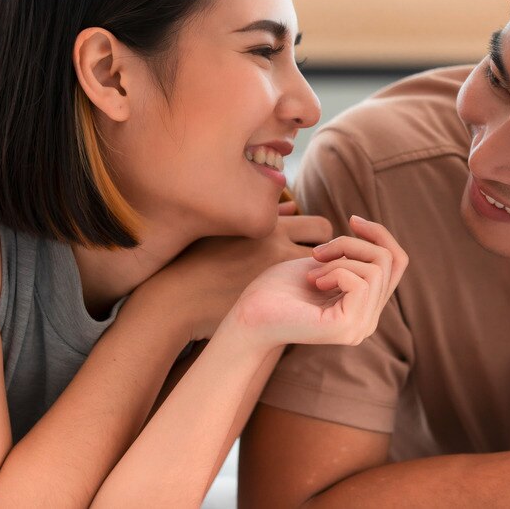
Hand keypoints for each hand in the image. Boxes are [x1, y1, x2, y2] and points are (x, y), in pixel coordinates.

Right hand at [164, 202, 332, 340]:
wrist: (177, 299)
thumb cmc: (200, 260)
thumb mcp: (231, 228)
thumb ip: (267, 217)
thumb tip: (294, 205)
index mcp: (269, 224)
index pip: (320, 226)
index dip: (321, 239)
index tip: (314, 249)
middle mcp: (279, 247)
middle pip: (330, 251)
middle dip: (332, 259)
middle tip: (322, 269)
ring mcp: (278, 277)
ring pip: (325, 277)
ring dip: (323, 280)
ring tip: (312, 287)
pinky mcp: (273, 304)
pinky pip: (308, 301)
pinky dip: (308, 300)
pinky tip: (297, 304)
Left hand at [225, 216, 408, 348]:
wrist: (249, 315)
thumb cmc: (277, 287)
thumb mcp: (323, 262)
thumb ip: (351, 256)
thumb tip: (370, 230)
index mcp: (365, 305)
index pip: (398, 262)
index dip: (380, 234)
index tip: (351, 219)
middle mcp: (369, 320)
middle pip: (389, 260)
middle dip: (352, 244)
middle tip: (317, 252)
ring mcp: (361, 327)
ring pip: (377, 268)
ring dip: (341, 258)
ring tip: (313, 269)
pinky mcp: (348, 327)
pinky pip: (361, 281)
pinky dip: (336, 270)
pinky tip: (314, 282)